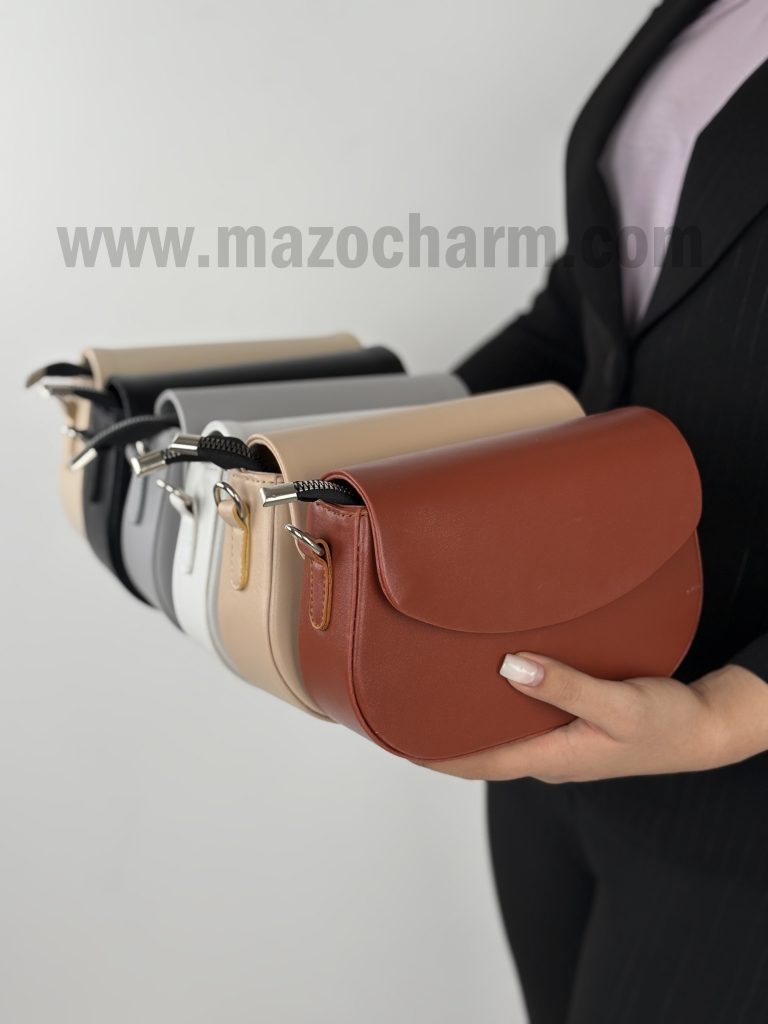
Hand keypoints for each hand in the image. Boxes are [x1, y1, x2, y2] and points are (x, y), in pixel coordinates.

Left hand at [419, 655, 767, 781]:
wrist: (704, 729)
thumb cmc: (667, 723)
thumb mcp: (618, 704)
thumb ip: (565, 687)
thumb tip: (510, 667)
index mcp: (552, 759)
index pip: (478, 762)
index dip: (435, 754)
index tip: (397, 739)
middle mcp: (549, 756)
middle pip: (482, 751)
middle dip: (442, 736)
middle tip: (403, 708)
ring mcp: (560, 744)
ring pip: (501, 734)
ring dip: (468, 721)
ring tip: (433, 694)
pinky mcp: (572, 728)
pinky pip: (523, 720)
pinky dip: (498, 707)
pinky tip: (491, 683)